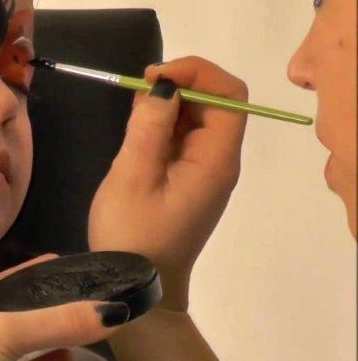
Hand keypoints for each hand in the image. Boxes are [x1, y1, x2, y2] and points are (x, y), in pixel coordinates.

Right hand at [88, 56, 248, 310]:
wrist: (137, 287)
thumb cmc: (133, 236)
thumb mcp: (132, 177)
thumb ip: (148, 127)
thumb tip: (163, 84)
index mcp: (214, 160)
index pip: (229, 95)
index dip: (197, 72)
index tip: (155, 76)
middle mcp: (218, 161)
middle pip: (216, 102)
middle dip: (179, 84)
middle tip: (135, 91)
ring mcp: (204, 171)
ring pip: (197, 117)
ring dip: (168, 104)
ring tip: (132, 111)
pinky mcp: (188, 179)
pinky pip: (183, 137)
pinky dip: (162, 124)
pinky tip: (136, 130)